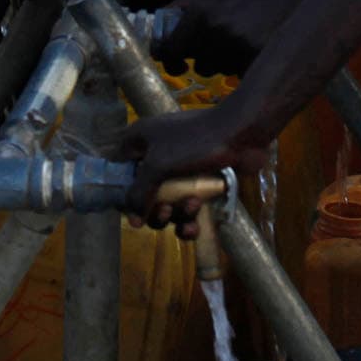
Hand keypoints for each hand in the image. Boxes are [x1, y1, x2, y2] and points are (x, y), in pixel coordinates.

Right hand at [117, 99, 266, 229]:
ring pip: (166, 204)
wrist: (241, 133)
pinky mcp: (198, 183)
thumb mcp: (159, 165)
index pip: (119, 171)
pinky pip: (185, 209)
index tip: (129, 212)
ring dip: (175, 215)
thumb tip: (132, 220)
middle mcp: (156, 155)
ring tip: (191, 207)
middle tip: (164, 211)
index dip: (121, 194)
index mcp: (140, 142)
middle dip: (153, 210)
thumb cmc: (195, 142)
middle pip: (144, 194)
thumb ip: (139, 193)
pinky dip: (188, 221)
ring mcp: (178, 169)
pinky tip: (194, 227)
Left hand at [152, 0, 300, 73]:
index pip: (170, 51)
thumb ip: (187, 5)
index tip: (176, 62)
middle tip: (218, 46)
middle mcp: (214, 33)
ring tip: (242, 41)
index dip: (170, 59)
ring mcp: (237, 48)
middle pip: (199, 66)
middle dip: (205, 59)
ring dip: (226, 62)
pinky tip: (255, 47)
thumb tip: (163, 21)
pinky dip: (244, 65)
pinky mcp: (256, 59)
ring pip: (222, 71)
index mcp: (200, 14)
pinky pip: (241, 74)